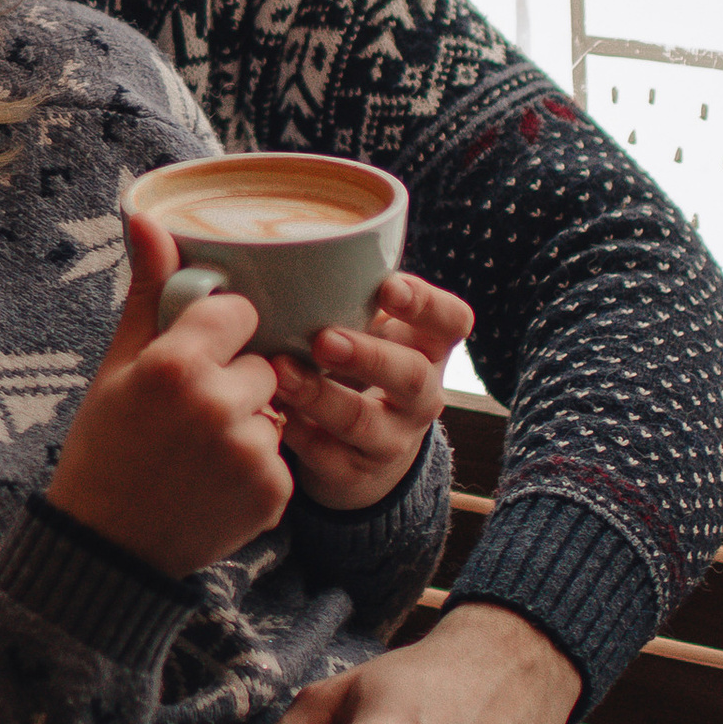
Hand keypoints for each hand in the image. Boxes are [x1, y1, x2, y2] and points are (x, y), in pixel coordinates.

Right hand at [44, 208, 290, 577]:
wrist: (107, 547)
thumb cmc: (105, 447)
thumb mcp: (118, 366)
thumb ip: (147, 290)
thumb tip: (148, 216)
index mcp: (175, 365)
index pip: (237, 313)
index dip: (218, 334)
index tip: (192, 360)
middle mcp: (217, 405)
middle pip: (259, 365)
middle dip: (233, 384)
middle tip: (188, 419)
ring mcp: (250, 452)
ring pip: (273, 410)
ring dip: (247, 425)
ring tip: (198, 455)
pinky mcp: (274, 493)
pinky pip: (280, 456)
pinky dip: (256, 469)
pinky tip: (213, 484)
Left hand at [271, 272, 474, 513]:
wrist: (362, 449)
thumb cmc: (359, 364)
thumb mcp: (368, 328)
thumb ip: (347, 295)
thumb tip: (281, 250)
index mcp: (429, 347)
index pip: (451, 322)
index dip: (427, 305)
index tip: (389, 287)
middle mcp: (421, 395)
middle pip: (411, 376)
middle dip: (368, 356)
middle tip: (323, 339)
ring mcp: (392, 438)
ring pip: (364, 423)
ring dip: (320, 397)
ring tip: (280, 373)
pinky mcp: (355, 473)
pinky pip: (328, 458)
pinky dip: (297, 434)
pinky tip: (270, 413)